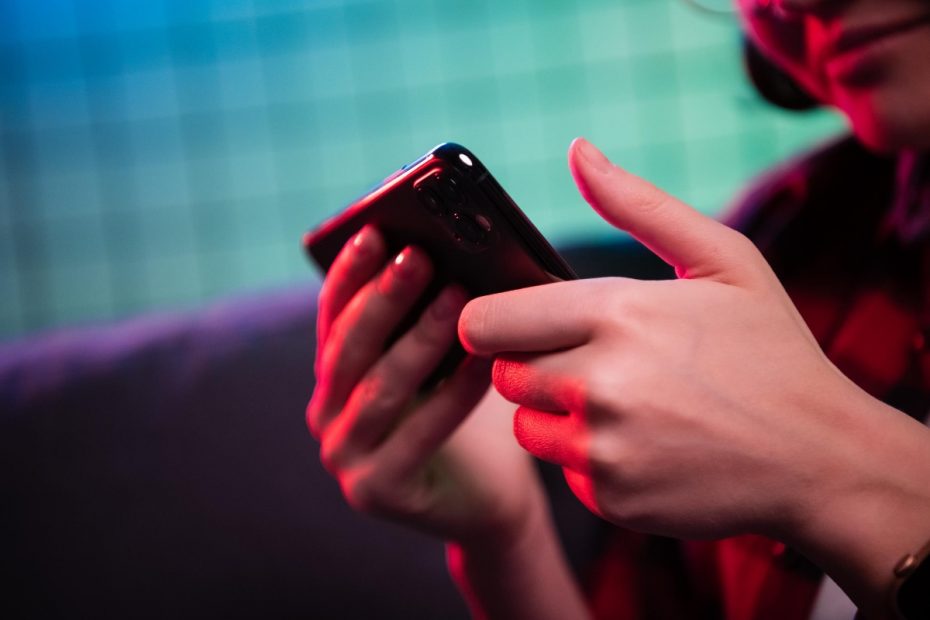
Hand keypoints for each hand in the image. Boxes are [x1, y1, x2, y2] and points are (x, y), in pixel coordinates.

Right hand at [307, 227, 544, 545]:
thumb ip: (433, 317)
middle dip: (384, 297)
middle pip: (349, 347)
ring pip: (380, 388)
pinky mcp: (374, 492)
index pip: (334, 315)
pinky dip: (453, 394)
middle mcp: (327, 414)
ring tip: (458, 297)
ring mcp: (345, 457)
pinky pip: (418, 434)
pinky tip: (485, 361)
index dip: (352, 272)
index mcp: (336, 376)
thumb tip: (456, 249)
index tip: (376, 229)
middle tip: (417, 254)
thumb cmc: (470, 418)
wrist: (491, 499)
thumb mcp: (445, 361)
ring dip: (419, 338)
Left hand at [458, 138, 929, 545]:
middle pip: (503, 374)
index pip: (486, 321)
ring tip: (621, 403)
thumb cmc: (770, 351)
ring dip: (554, 414)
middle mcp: (598, 384)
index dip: (490, 321)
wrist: (821, 458)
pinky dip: (590, 461)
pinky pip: (564, 472)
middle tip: (589, 361)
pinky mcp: (610, 498)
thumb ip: (638, 203)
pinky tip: (642, 446)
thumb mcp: (723, 259)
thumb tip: (578, 151)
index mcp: (617, 313)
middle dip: (532, 364)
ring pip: (525, 426)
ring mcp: (602, 448)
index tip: (511, 323)